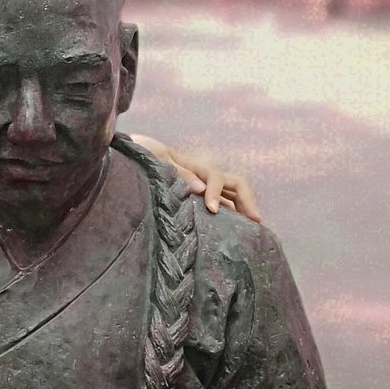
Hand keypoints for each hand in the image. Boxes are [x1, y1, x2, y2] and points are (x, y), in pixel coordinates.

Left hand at [131, 135, 261, 220]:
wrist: (133, 155)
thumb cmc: (144, 155)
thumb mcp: (157, 159)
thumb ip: (178, 173)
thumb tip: (201, 188)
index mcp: (195, 166)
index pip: (215, 176)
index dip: (216, 191)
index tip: (211, 209)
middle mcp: (205, 177)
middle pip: (236, 184)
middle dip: (247, 201)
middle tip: (256, 222)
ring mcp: (204, 188)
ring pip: (232, 196)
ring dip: (244, 210)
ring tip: (252, 231)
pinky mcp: (198, 199)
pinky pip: (220, 206)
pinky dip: (230, 217)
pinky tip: (233, 232)